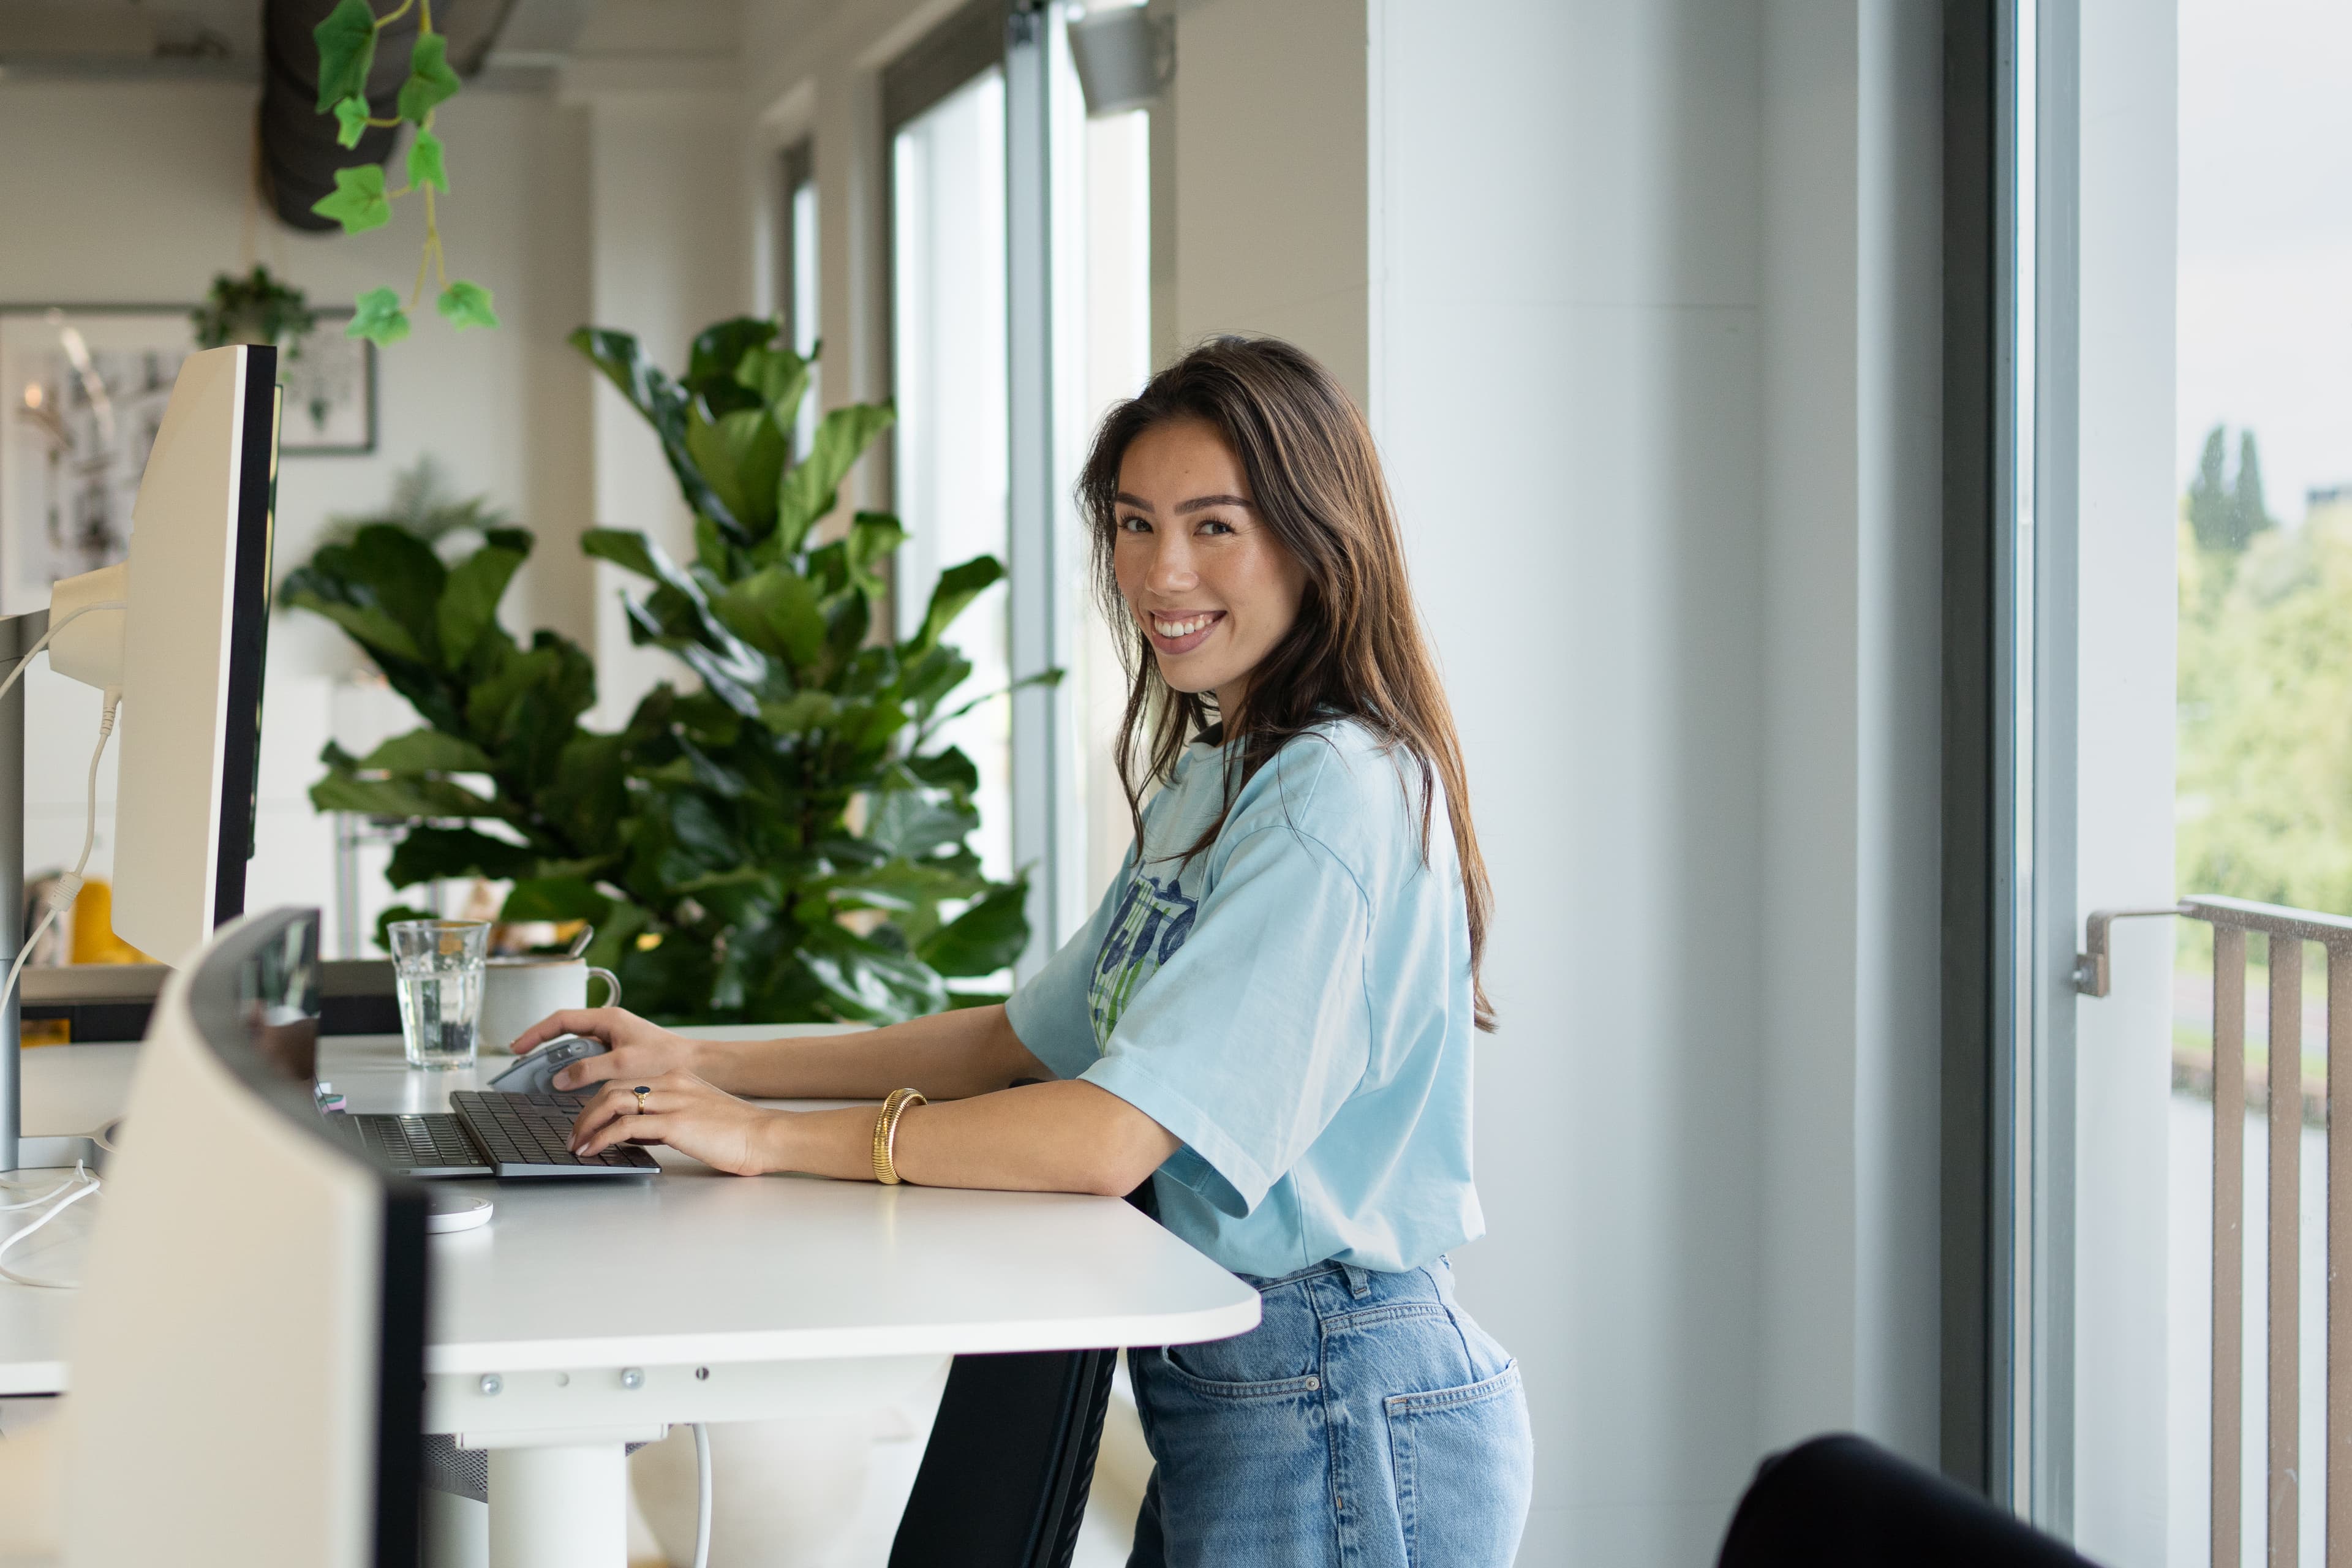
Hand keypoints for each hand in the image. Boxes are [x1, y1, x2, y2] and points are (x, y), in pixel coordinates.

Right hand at [509, 1008, 705, 1092]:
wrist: (697, 1066)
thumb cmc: (667, 1059)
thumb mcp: (624, 1064)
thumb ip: (589, 1069)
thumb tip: (559, 1078)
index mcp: (608, 1019)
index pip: (561, 1020)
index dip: (536, 1033)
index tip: (517, 1047)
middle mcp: (608, 1025)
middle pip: (565, 1033)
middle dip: (542, 1048)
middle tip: (522, 1064)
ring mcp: (613, 1039)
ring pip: (576, 1048)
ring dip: (559, 1062)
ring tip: (540, 1078)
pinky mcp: (618, 1054)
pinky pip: (588, 1060)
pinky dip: (575, 1071)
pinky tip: (569, 1087)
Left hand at [570, 1070, 786, 1175]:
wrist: (766, 1136)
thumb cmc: (736, 1133)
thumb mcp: (694, 1119)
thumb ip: (661, 1121)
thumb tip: (628, 1134)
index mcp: (678, 1079)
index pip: (626, 1083)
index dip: (597, 1103)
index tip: (586, 1124)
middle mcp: (672, 1083)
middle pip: (612, 1088)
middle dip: (585, 1113)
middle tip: (574, 1136)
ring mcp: (674, 1100)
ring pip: (612, 1101)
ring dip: (587, 1124)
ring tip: (577, 1145)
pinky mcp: (676, 1122)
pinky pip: (626, 1125)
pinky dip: (603, 1137)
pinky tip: (594, 1150)